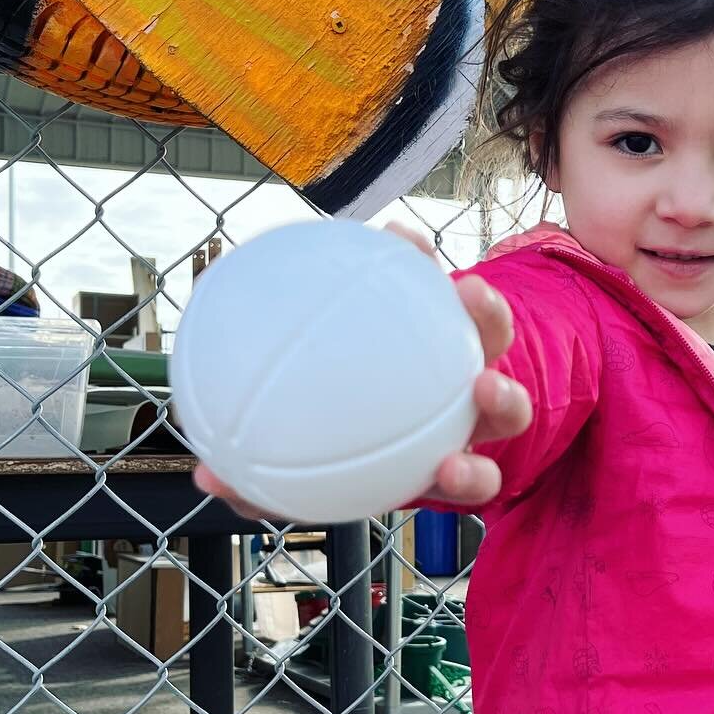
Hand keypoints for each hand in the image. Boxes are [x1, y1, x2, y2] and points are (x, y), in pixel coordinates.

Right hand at [191, 220, 532, 518]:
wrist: (371, 370)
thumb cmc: (332, 428)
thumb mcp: (297, 457)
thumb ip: (264, 476)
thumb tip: (205, 478)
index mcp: (443, 454)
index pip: (470, 478)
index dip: (467, 479)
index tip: (448, 470)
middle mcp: (466, 409)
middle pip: (508, 410)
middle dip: (504, 403)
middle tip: (482, 385)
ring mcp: (466, 356)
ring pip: (495, 339)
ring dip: (488, 315)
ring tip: (466, 289)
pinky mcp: (451, 309)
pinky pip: (441, 276)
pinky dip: (421, 258)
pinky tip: (393, 234)